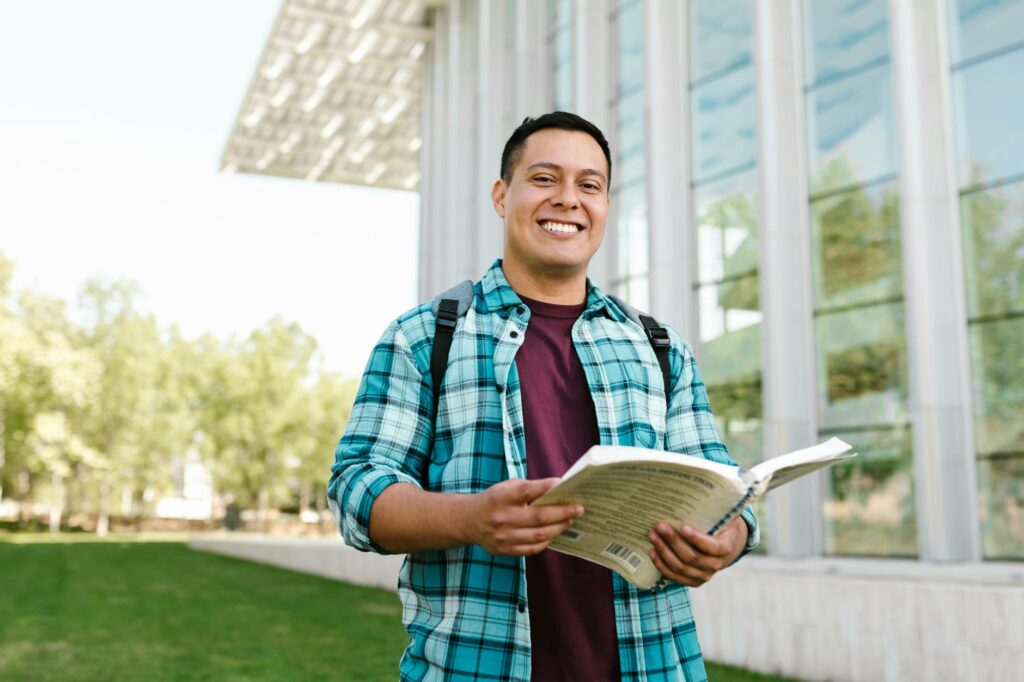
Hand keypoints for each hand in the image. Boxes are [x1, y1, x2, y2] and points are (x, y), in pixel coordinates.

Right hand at [466, 478, 583, 556]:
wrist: (468, 521)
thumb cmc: (495, 500)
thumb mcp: (506, 487)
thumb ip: (529, 488)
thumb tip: (558, 490)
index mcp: (501, 497)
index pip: (526, 491)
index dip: (545, 487)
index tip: (563, 483)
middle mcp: (502, 518)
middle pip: (539, 517)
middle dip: (563, 512)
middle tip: (579, 509)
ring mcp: (504, 537)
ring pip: (540, 535)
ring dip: (559, 528)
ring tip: (570, 520)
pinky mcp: (506, 551)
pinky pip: (533, 548)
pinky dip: (548, 540)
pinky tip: (555, 532)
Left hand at [646, 516, 747, 586]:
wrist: (727, 545)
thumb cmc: (721, 525)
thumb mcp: (724, 515)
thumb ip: (716, 508)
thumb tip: (698, 489)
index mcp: (726, 547)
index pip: (712, 547)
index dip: (697, 539)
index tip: (683, 527)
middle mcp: (716, 564)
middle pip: (692, 557)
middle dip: (674, 541)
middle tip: (660, 525)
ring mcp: (704, 575)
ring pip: (681, 567)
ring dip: (664, 551)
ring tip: (652, 535)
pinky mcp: (693, 580)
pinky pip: (675, 576)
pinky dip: (662, 565)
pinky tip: (652, 551)